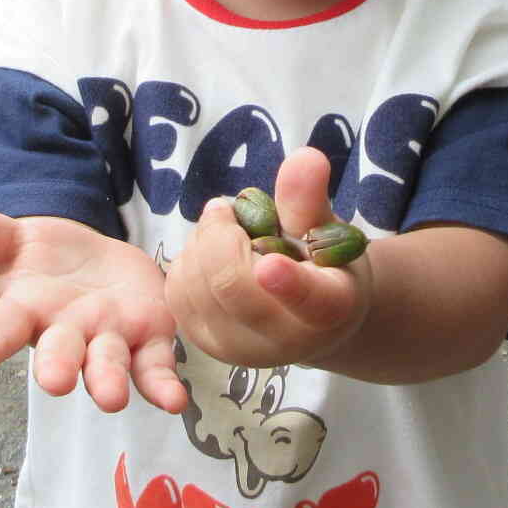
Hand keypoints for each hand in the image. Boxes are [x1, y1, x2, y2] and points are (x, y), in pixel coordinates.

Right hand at [0, 202, 185, 413]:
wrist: (91, 266)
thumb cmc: (40, 262)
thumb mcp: (8, 239)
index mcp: (26, 311)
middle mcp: (65, 334)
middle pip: (58, 353)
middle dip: (58, 368)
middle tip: (57, 383)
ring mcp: (107, 339)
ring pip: (106, 362)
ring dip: (109, 381)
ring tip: (111, 399)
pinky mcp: (147, 336)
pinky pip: (155, 364)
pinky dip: (163, 385)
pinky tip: (174, 401)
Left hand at [165, 147, 371, 368]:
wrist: (304, 317)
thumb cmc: (321, 263)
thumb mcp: (326, 227)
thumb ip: (309, 196)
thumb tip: (306, 158)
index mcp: (330, 309)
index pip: (311, 302)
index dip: (289, 285)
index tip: (270, 265)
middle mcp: (285, 341)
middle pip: (233, 285)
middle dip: (220, 233)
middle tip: (228, 210)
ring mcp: (240, 349)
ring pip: (197, 284)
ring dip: (203, 244)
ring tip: (228, 238)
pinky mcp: (204, 343)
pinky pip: (177, 290)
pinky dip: (188, 260)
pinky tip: (210, 257)